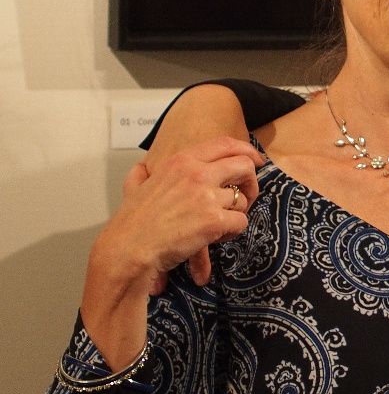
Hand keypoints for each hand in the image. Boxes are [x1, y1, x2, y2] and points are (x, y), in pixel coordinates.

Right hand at [99, 137, 263, 293]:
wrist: (128, 249)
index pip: (224, 144)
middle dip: (250, 182)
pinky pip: (240, 222)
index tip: (256, 160)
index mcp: (180, 161)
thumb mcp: (134, 187)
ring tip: (219, 224)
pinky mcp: (214, 220)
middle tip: (247, 196)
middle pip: (244, 166)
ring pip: (242, 199)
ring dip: (235, 213)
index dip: (246, 151)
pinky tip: (215, 236)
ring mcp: (207, 196)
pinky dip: (232, 231)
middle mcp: (196, 174)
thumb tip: (142, 168)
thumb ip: (142, 173)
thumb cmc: (131, 223)